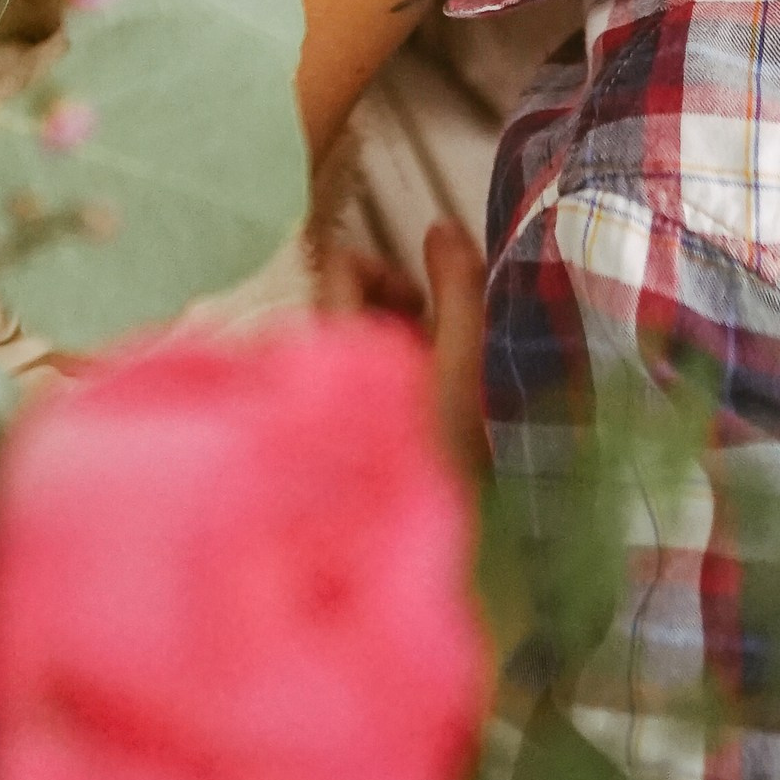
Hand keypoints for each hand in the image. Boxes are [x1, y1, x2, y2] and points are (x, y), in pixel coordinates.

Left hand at [308, 221, 487, 477]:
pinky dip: (387, 387)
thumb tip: (442, 228)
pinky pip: (353, 387)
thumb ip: (457, 290)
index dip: (386, 270)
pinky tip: (418, 422)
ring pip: (354, 350)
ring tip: (435, 388)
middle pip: (347, 309)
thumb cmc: (440, 455)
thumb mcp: (464, 364)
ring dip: (396, 351)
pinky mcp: (331, 438)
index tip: (423, 302)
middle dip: (398, 313)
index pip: (340, 268)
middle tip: (437, 344)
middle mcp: (314, 367)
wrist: (418, 551)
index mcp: (339, 342)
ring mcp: (321, 406)